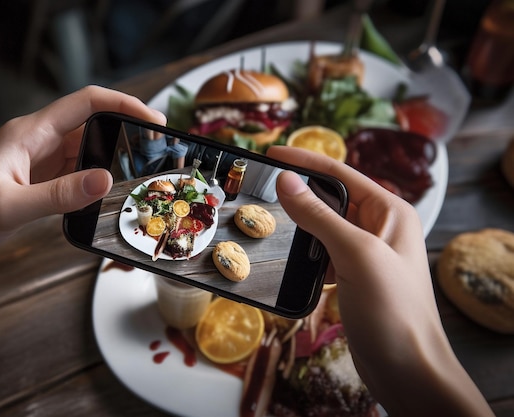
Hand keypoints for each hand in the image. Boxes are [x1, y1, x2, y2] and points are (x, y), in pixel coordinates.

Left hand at [0, 86, 165, 282]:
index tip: (153, 120)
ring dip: (115, 157)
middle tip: (158, 151)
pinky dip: (98, 179)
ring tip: (143, 173)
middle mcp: (38, 141)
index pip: (85, 103)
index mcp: (30, 134)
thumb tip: (105, 179)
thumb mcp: (10, 206)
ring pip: (88, 149)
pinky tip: (112, 192)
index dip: (123, 104)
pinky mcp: (42, 179)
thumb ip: (59, 194)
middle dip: (127, 132)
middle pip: (93, 123)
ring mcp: (41, 160)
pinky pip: (78, 172)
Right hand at [267, 146, 492, 416]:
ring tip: (267, 217)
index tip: (271, 154)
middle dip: (299, 191)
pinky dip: (304, 252)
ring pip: (324, 226)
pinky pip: (323, 253)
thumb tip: (286, 181)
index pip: (340, 173)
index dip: (305, 161)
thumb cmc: (392, 309)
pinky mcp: (353, 277)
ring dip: (299, 222)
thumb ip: (319, 215)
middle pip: (332, 197)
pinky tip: (287, 256)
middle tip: (261, 185)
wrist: (407, 369)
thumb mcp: (355, 254)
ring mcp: (366, 254)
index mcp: (389, 211)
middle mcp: (379, 227)